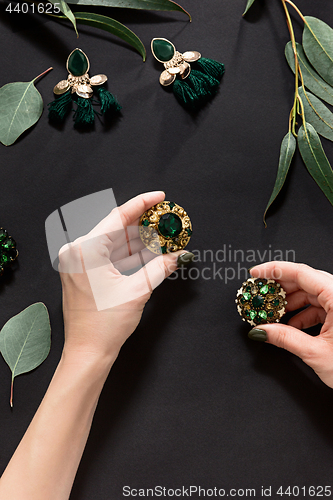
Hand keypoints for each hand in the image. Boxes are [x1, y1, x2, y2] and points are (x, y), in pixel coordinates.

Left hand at [59, 191, 188, 363]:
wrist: (88, 352)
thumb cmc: (104, 325)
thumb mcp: (137, 291)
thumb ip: (160, 268)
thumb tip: (178, 254)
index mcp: (85, 250)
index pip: (118, 217)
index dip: (142, 204)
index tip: (160, 197)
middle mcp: (77, 252)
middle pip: (116, 228)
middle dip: (143, 224)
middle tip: (166, 220)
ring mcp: (78, 262)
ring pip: (113, 242)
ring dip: (138, 240)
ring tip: (162, 236)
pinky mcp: (82, 272)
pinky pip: (108, 255)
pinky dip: (128, 254)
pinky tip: (149, 251)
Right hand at [248, 262, 332, 388]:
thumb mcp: (316, 353)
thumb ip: (284, 338)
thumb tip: (261, 331)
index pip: (301, 273)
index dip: (275, 271)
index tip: (257, 274)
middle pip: (306, 281)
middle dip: (280, 289)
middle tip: (261, 294)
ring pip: (312, 294)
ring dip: (292, 303)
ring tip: (274, 315)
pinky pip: (321, 305)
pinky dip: (304, 312)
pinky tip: (292, 325)